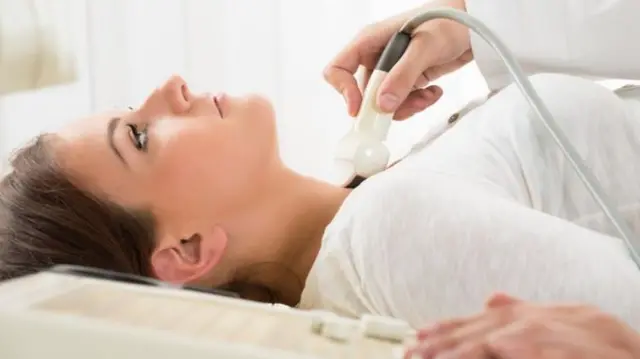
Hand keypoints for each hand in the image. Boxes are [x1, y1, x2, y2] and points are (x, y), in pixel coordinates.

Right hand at [323, 0, 471, 119]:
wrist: (477, 23)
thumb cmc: (450, 21)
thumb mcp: (425, 47)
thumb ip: (403, 76)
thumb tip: (382, 105)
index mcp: (370, 41)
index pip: (338, 69)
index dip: (344, 91)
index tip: (360, 109)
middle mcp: (376, 56)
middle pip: (362, 93)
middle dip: (382, 106)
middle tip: (405, 108)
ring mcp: (392, 70)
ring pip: (383, 102)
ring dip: (404, 108)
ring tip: (427, 98)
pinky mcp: (407, 79)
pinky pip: (402, 102)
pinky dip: (417, 104)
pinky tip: (434, 92)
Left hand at [406, 293, 639, 358]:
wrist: (633, 351)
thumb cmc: (590, 341)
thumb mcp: (551, 323)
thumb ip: (520, 313)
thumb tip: (491, 299)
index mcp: (523, 316)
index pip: (476, 321)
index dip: (444, 329)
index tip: (415, 338)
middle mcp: (531, 320)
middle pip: (479, 330)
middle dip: (444, 343)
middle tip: (414, 353)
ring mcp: (551, 332)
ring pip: (500, 339)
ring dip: (469, 348)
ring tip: (439, 358)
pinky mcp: (572, 348)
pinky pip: (540, 349)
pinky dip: (516, 349)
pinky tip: (498, 349)